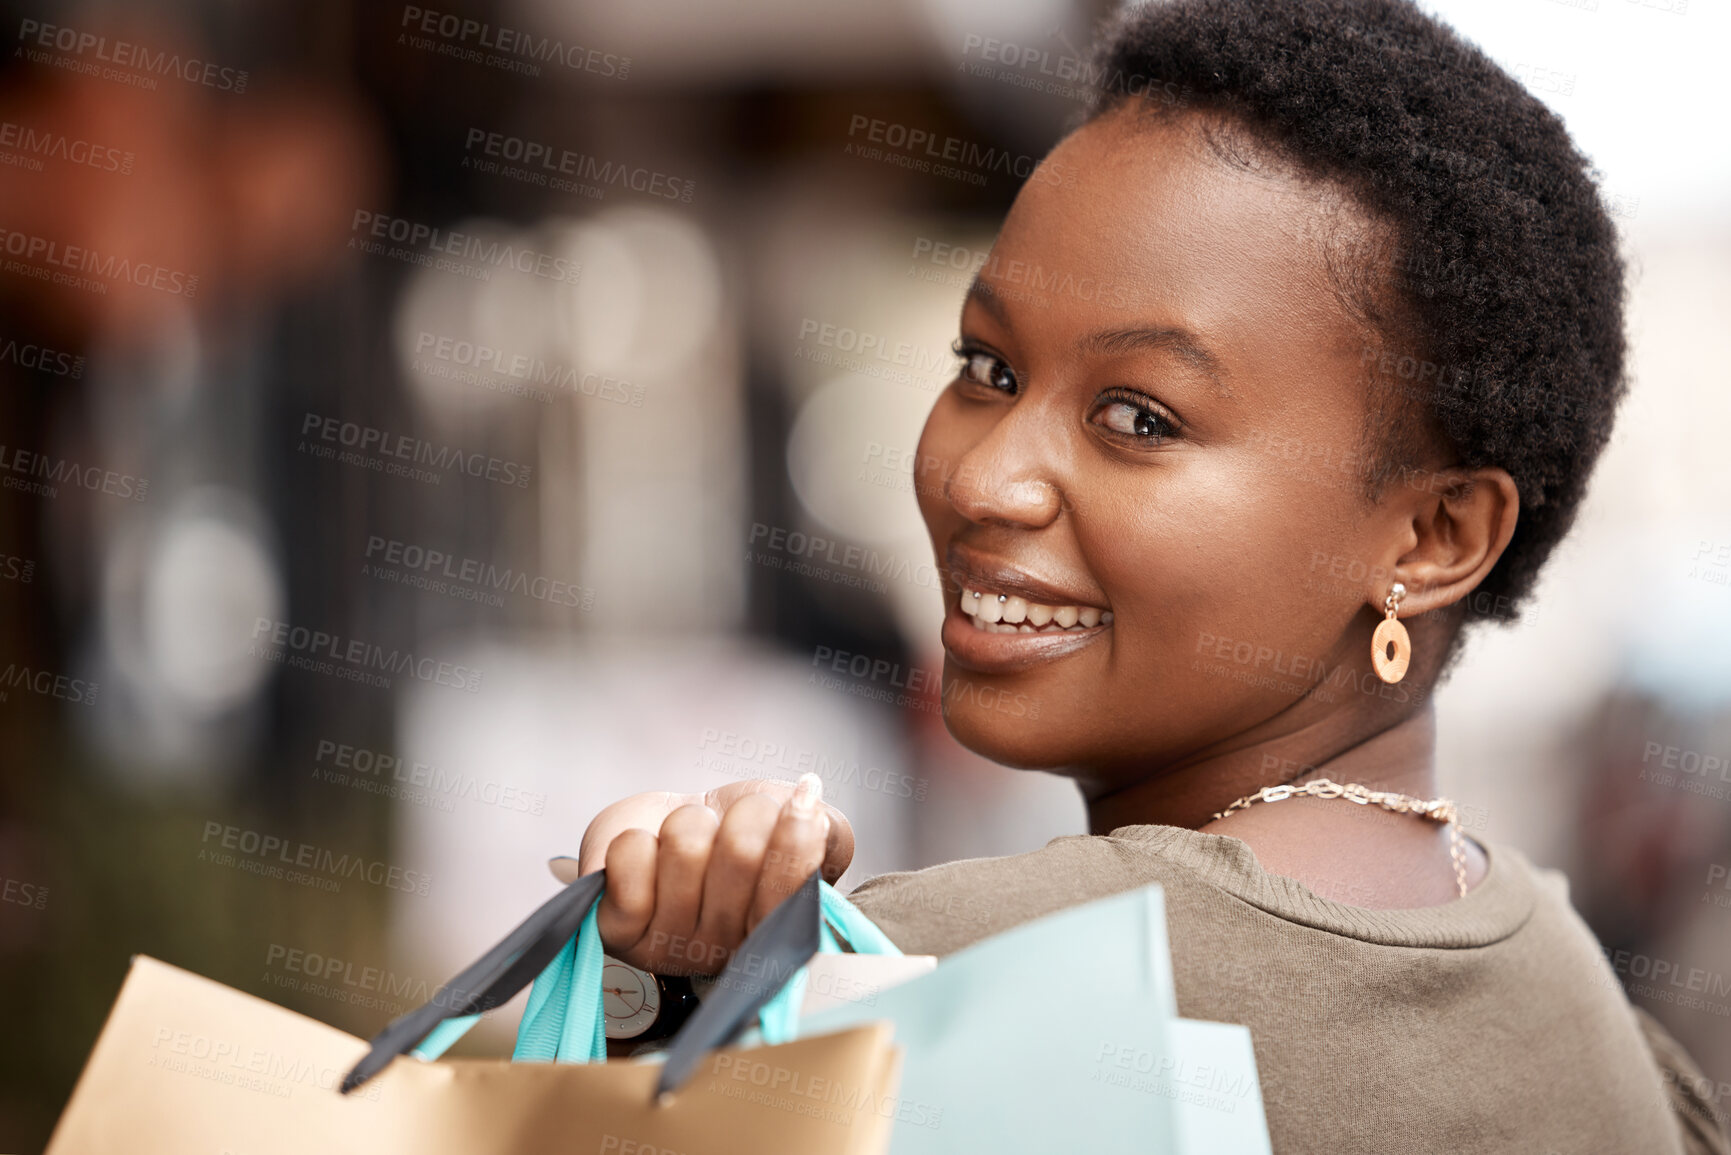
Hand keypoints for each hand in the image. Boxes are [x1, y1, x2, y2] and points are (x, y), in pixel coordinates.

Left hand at [577, 774, 853, 974]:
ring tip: (688, 842)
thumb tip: (811, 808)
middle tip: (731, 827)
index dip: (796, 831)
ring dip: (688, 822)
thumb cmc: (741, 831)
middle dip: (740, 815)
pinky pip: (631, 856)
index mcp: (775, 934)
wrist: (673, 825)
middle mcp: (723, 950)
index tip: (796, 803)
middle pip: (740, 850)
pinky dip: (637, 838)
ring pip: (685, 844)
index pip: (796, 886)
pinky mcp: (615, 927)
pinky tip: (647, 854)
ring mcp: (666, 944)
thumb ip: (827, 830)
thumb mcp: (803, 828)